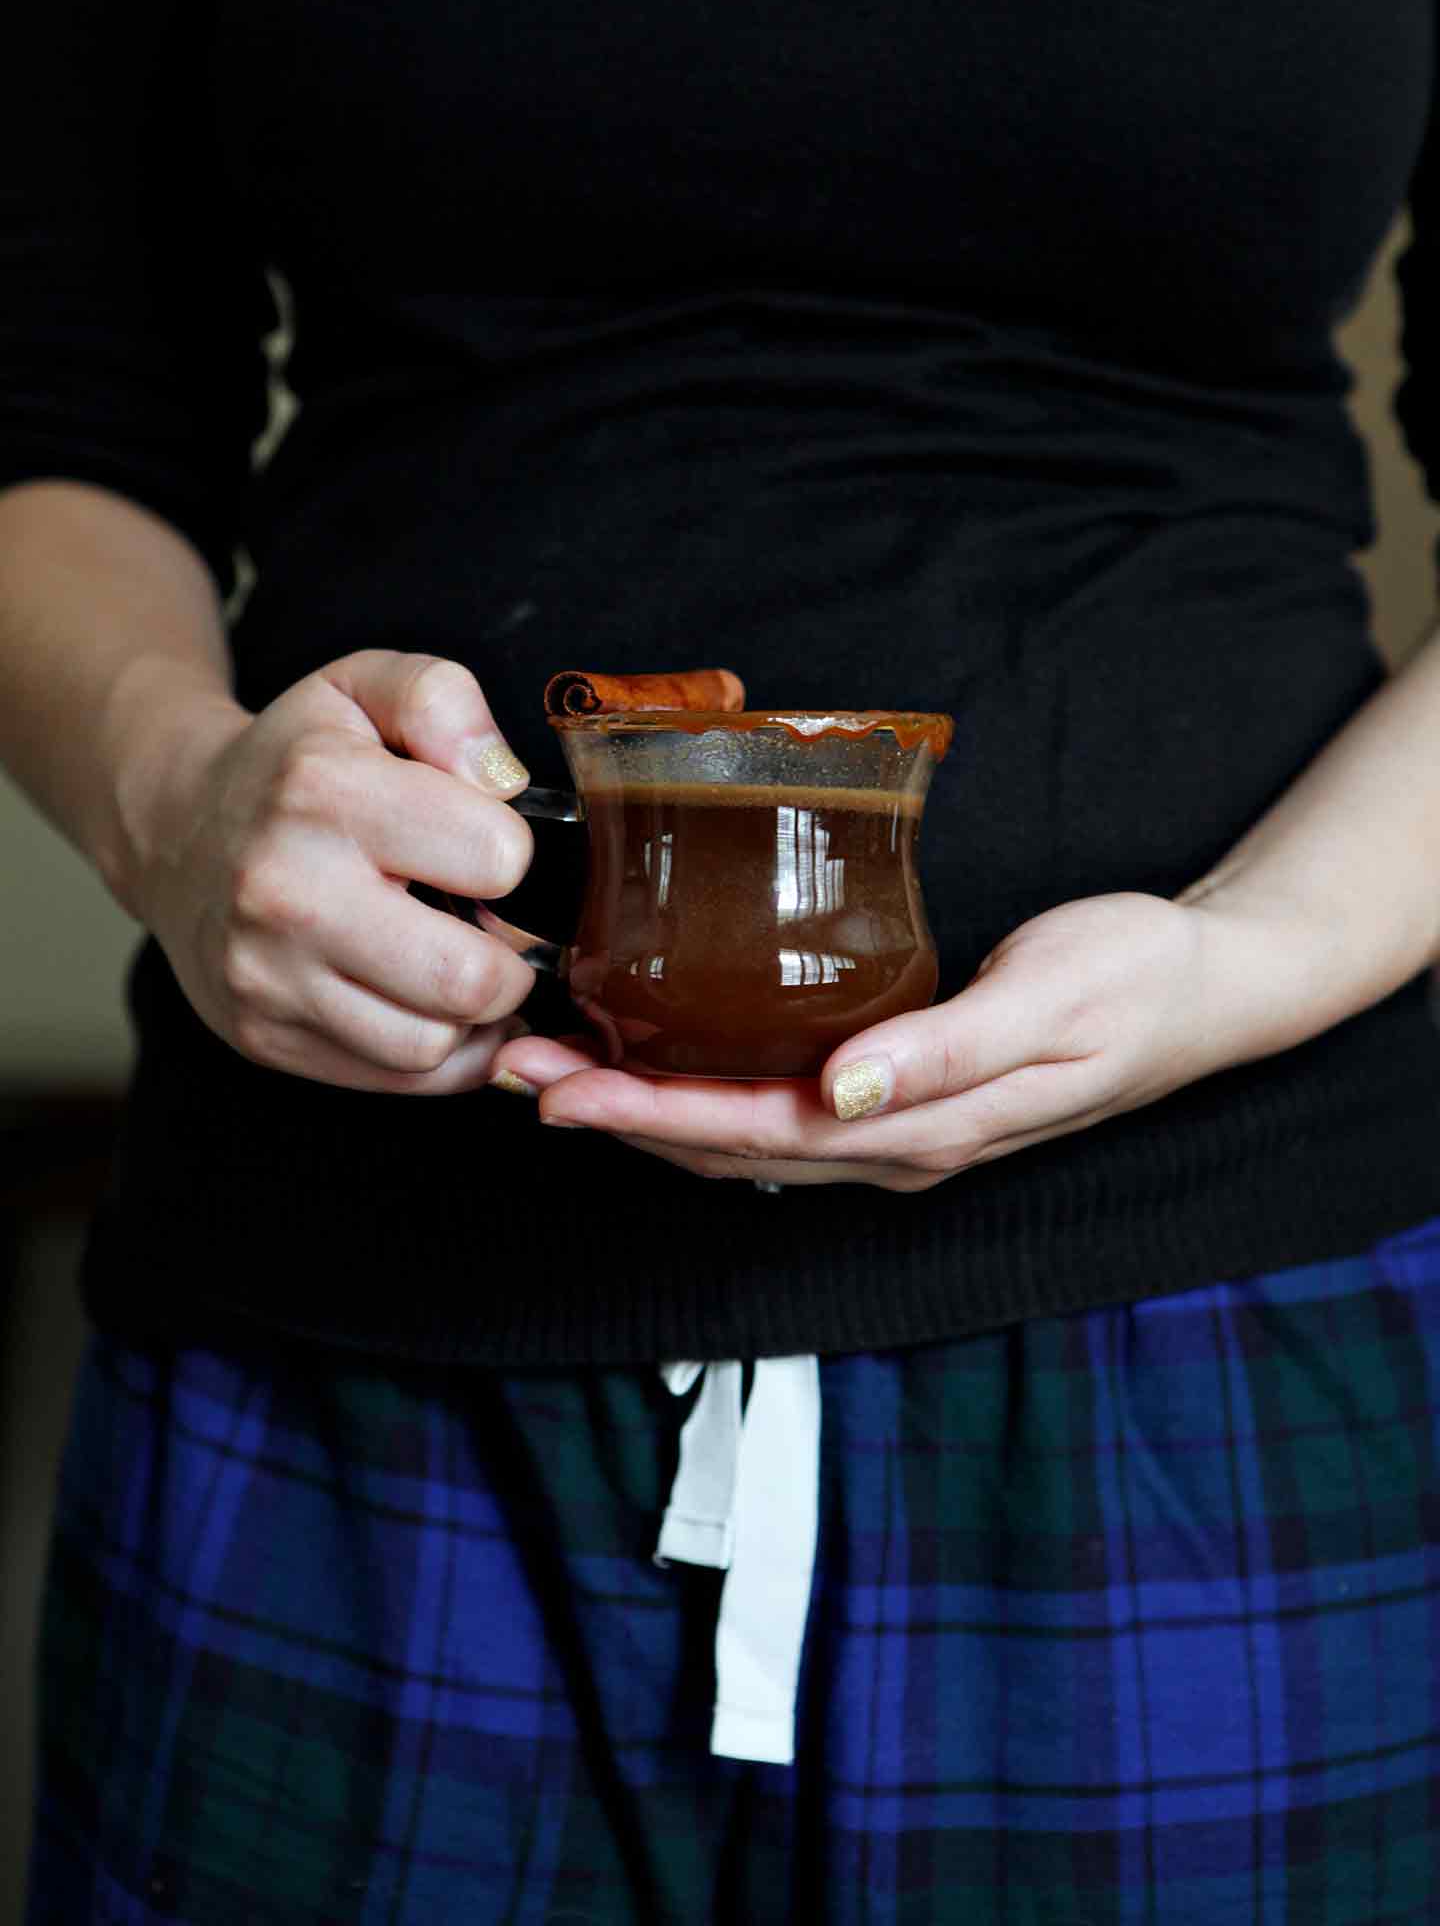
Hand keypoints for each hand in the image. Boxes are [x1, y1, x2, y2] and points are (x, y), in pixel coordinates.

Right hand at [122, 650, 538, 1092]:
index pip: (496, 858)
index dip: (511, 855)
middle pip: (471, 979)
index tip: (482, 848)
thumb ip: (443, 700)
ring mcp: (267, 976)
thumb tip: (503, 781)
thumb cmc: (295, 763)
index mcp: (324, 791)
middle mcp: (285, 891)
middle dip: (510, 956)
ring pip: (435, 1044)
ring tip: (455, 961)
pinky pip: (399, 1078)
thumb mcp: (362, 688)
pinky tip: (424, 1000)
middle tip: (490, 926)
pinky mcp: (263, 1037)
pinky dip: (438, 1051)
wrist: (177, 831)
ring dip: (472, 1013)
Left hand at [490, 890, 1283, 1188]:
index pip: (754, 1133)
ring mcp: (896, 1134)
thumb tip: (841, 1092)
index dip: (648, 1115)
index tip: (560, 1088)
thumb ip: (946, 1052)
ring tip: (558, 1075)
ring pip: (743, 1141)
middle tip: (515, 1073)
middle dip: (616, 1118)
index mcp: (919, 1129)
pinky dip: (701, 1098)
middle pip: (727, 1149)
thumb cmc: (1131, 980)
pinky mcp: (901, 1103)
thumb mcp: (1051, 1002)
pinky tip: (664, 1069)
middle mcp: (893, 1147)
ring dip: (645, 1113)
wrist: (1207, 990)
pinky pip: (777, 1117)